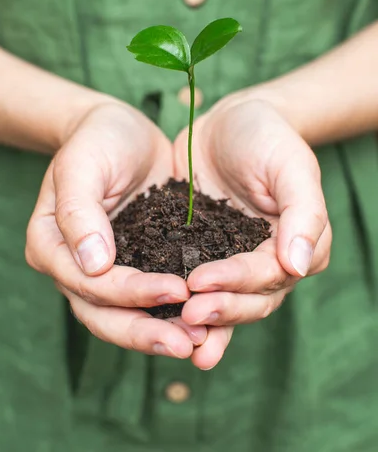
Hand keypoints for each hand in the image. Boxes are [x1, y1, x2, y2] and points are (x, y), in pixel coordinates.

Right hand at [26, 101, 206, 358]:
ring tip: (203, 343)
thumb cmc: (98, 140)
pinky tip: (209, 323)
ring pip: (128, 316)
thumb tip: (93, 264)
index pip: (89, 283)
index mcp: (52, 246)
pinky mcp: (136, 266)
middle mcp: (75, 268)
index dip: (131, 292)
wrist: (122, 132)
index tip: (177, 289)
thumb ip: (79, 210)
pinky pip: (152, 299)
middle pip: (105, 315)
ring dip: (163, 332)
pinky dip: (176, 314)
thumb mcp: (82, 164)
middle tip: (188, 345)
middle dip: (146, 332)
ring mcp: (105, 272)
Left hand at [174, 98, 330, 368]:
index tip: (201, 283)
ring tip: (173, 334)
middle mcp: (264, 262)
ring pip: (220, 300)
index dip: (237, 282)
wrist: (228, 122)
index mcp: (293, 246)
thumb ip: (304, 213)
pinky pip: (189, 282)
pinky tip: (154, 315)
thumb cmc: (266, 138)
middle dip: (218, 309)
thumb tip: (299, 265)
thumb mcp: (290, 165)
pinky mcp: (199, 253)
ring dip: (201, 321)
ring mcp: (231, 260)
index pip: (268, 275)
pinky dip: (176, 303)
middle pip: (247, 298)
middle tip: (185, 314)